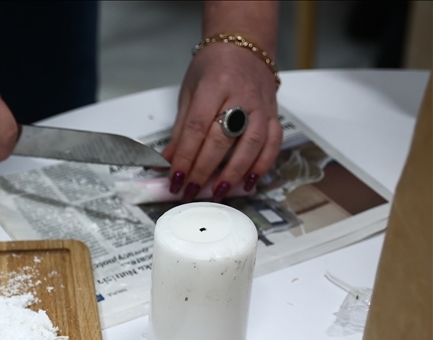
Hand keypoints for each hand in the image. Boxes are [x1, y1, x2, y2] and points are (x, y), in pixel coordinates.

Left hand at [162, 42, 281, 201]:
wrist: (244, 46)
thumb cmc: (213, 68)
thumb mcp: (189, 92)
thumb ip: (180, 129)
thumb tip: (168, 160)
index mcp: (214, 86)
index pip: (196, 128)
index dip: (185, 157)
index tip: (175, 179)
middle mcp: (240, 96)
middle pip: (221, 139)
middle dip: (204, 170)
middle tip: (190, 191)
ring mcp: (260, 105)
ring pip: (251, 144)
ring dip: (234, 172)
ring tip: (218, 192)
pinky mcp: (273, 113)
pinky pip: (273, 143)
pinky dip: (262, 164)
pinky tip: (250, 182)